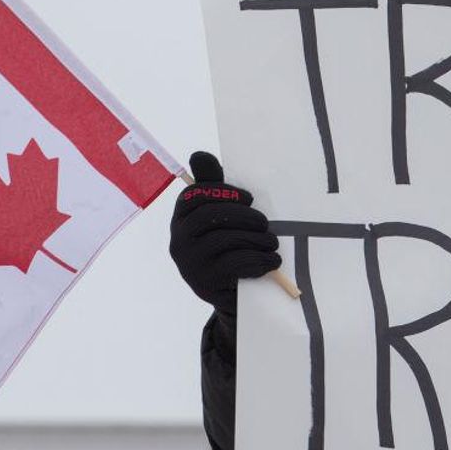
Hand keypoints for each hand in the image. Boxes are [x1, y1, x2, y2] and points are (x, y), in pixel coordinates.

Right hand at [169, 152, 280, 311]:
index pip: (195, 195)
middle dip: (244, 216)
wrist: (232, 294)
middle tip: (265, 224)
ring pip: (224, 240)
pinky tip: (271, 261)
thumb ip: (214, 185)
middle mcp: (178, 240)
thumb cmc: (230, 245)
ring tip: (272, 243)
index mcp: (181, 218)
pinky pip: (233, 265)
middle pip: (210, 216)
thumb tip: (198, 155)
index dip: (225, 193)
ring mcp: (189, 264)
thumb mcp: (222, 215)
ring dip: (256, 240)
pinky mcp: (204, 285)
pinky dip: (258, 260)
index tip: (250, 199)